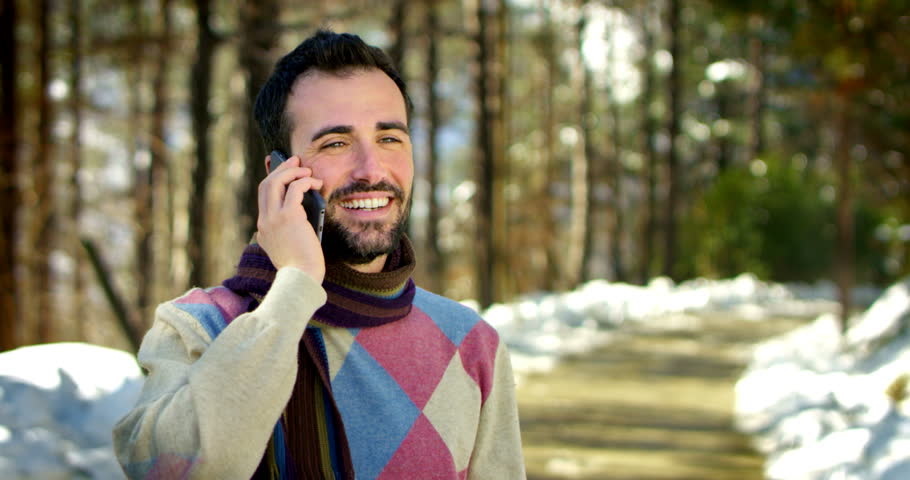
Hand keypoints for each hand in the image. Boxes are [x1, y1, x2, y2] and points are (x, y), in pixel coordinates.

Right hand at [255, 155, 325, 282]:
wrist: (301, 279)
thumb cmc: (301, 267)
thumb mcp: (288, 248)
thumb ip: (287, 232)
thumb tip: (300, 213)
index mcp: (263, 229)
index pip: (263, 197)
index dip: (273, 179)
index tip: (282, 169)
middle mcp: (264, 221)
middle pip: (266, 185)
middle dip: (281, 169)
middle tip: (295, 160)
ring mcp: (273, 218)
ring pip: (275, 182)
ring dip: (292, 171)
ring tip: (307, 171)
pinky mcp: (288, 217)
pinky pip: (294, 188)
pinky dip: (304, 181)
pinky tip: (314, 183)